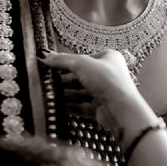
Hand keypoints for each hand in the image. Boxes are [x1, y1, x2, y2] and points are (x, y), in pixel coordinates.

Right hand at [38, 50, 153, 136]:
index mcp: (108, 58)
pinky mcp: (100, 108)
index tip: (49, 64)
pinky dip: (69, 106)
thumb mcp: (82, 64)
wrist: (120, 108)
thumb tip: (46, 57)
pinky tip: (56, 105)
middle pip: (80, 76)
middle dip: (63, 79)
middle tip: (45, 80)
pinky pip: (81, 106)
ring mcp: (104, 92)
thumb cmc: (107, 79)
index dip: (66, 61)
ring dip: (64, 93)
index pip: (83, 59)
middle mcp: (108, 75)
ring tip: (48, 93)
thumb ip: (63, 60)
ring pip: (80, 92)